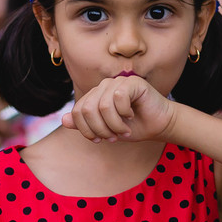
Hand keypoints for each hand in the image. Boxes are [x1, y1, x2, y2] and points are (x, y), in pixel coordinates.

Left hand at [62, 75, 176, 143]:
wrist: (159, 125)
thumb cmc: (133, 127)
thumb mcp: (105, 130)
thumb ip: (85, 125)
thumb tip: (63, 120)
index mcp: (94, 97)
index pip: (78, 111)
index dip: (86, 130)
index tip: (99, 140)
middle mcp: (103, 87)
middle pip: (87, 109)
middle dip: (99, 129)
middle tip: (113, 137)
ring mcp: (117, 82)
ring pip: (103, 106)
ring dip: (114, 125)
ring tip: (124, 131)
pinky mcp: (132, 82)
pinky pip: (118, 97)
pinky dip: (124, 113)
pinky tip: (132, 115)